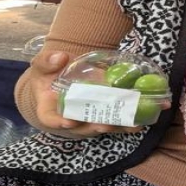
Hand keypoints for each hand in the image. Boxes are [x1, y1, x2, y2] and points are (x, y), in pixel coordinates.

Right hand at [30, 52, 161, 137]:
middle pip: (82, 127)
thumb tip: (60, 58)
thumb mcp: (42, 66)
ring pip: (102, 126)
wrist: (59, 81)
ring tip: (133, 123)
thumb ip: (47, 62)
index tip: (68, 121)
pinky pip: (115, 122)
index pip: (51, 119)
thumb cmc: (48, 76)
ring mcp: (88, 120)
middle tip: (105, 124)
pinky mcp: (102, 116)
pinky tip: (143, 119)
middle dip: (95, 126)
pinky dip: (129, 122)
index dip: (59, 122)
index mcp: (50, 109)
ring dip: (118, 126)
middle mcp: (69, 119)